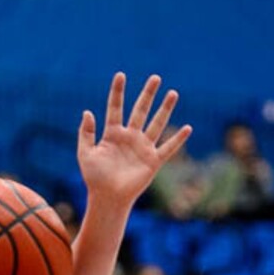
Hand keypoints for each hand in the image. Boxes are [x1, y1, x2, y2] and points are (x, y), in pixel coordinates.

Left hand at [78, 72, 191, 208]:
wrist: (107, 198)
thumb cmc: (94, 178)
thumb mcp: (85, 154)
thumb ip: (85, 133)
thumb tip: (87, 111)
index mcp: (113, 134)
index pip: (116, 108)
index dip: (118, 92)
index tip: (121, 75)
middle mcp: (130, 138)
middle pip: (140, 111)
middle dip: (148, 94)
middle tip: (155, 77)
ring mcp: (142, 148)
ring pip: (156, 124)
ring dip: (165, 109)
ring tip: (173, 93)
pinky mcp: (152, 162)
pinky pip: (168, 148)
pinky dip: (178, 140)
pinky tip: (188, 128)